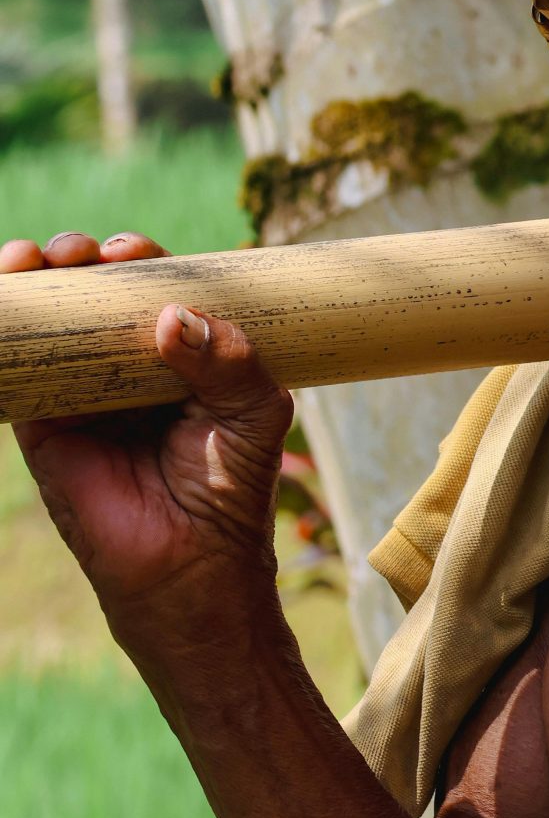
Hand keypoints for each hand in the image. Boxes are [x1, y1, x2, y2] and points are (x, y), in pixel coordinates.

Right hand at [4, 229, 293, 643]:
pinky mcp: (43, 423)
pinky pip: (17, 367)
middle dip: (82, 257)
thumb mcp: (254, 412)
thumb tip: (172, 315)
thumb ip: (229, 359)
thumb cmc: (232, 488)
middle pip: (97, 291)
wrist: (192, 564)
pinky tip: (4, 295)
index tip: (131, 253)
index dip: (141, 259)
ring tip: (34, 259)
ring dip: (37, 276)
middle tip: (80, 253)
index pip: (157, 286)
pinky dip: (6, 326)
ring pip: (55, 319)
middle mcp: (131, 364)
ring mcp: (85, 390)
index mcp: (185, 352)